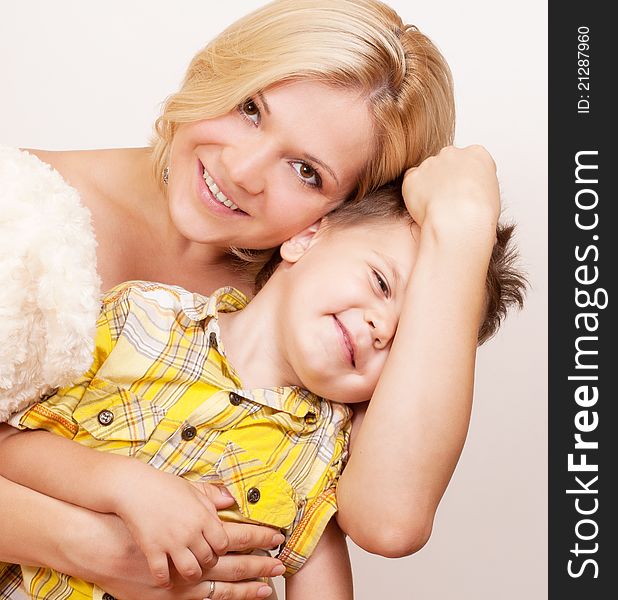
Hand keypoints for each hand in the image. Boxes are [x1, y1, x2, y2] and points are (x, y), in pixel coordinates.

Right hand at [112, 465, 234, 587]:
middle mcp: (190, 531)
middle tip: (202, 560)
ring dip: (192, 574)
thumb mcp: (192, 488)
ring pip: (190, 570)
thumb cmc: (164, 485)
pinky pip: (162, 574)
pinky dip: (166, 581)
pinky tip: (166, 580)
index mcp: (202, 516)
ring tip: (189, 572)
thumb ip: (212, 497)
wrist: (134, 487)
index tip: (216, 548)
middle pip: (208, 559)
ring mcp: (171, 542)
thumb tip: (230, 501)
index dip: (220, 548)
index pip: (222, 543)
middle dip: (207, 562)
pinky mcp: (152, 550)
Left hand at [402, 145, 499, 231]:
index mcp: (476, 154)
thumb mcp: (492, 194)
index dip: (465, 179)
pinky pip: (411, 182)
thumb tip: (467, 190)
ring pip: (427, 172)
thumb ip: (478, 184)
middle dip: (446, 178)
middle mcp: (452, 153)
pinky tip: (424, 207)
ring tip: (437, 207)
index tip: (464, 192)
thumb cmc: (478, 213)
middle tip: (448, 201)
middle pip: (446, 162)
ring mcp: (430, 163)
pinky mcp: (412, 176)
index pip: (469, 160)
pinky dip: (414, 193)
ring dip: (429, 186)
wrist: (458, 221)